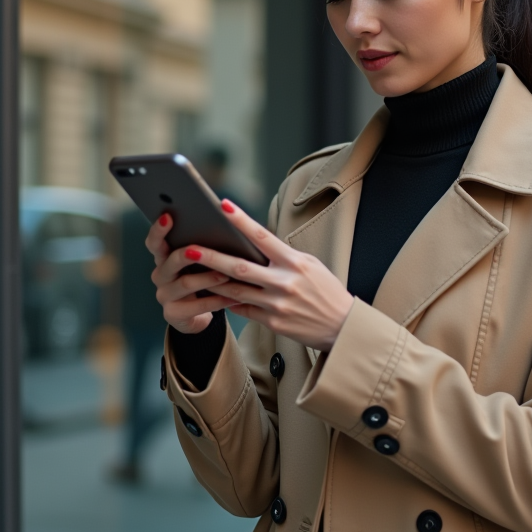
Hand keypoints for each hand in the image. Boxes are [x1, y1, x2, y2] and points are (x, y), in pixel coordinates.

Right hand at [146, 213, 234, 333]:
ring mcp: (164, 296)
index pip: (155, 242)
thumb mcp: (200, 264)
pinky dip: (217, 301)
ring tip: (227, 274)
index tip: (167, 216)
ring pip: (185, 283)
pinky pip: (197, 306)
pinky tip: (234, 298)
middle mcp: (160, 275)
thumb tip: (226, 223)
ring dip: (208, 278)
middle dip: (186, 254)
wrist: (198, 316)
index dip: (158, 230)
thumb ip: (204, 247)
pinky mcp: (173, 314)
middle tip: (200, 249)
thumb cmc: (203, 281)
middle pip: (170, 261)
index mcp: (164, 258)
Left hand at [174, 199, 353, 351]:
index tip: (223, 206)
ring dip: (212, 281)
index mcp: (295, 262)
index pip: (262, 237)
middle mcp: (284, 282)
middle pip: (239, 267)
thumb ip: (283, 256)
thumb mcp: (310, 265)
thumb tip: (256, 245)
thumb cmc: (326, 291)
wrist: (342, 326)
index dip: (241, 221)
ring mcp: (276, 303)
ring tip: (191, 273)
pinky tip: (214, 294)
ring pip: (235, 291)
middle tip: (189, 249)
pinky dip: (228, 301)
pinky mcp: (273, 322)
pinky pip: (243, 309)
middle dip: (211, 257)